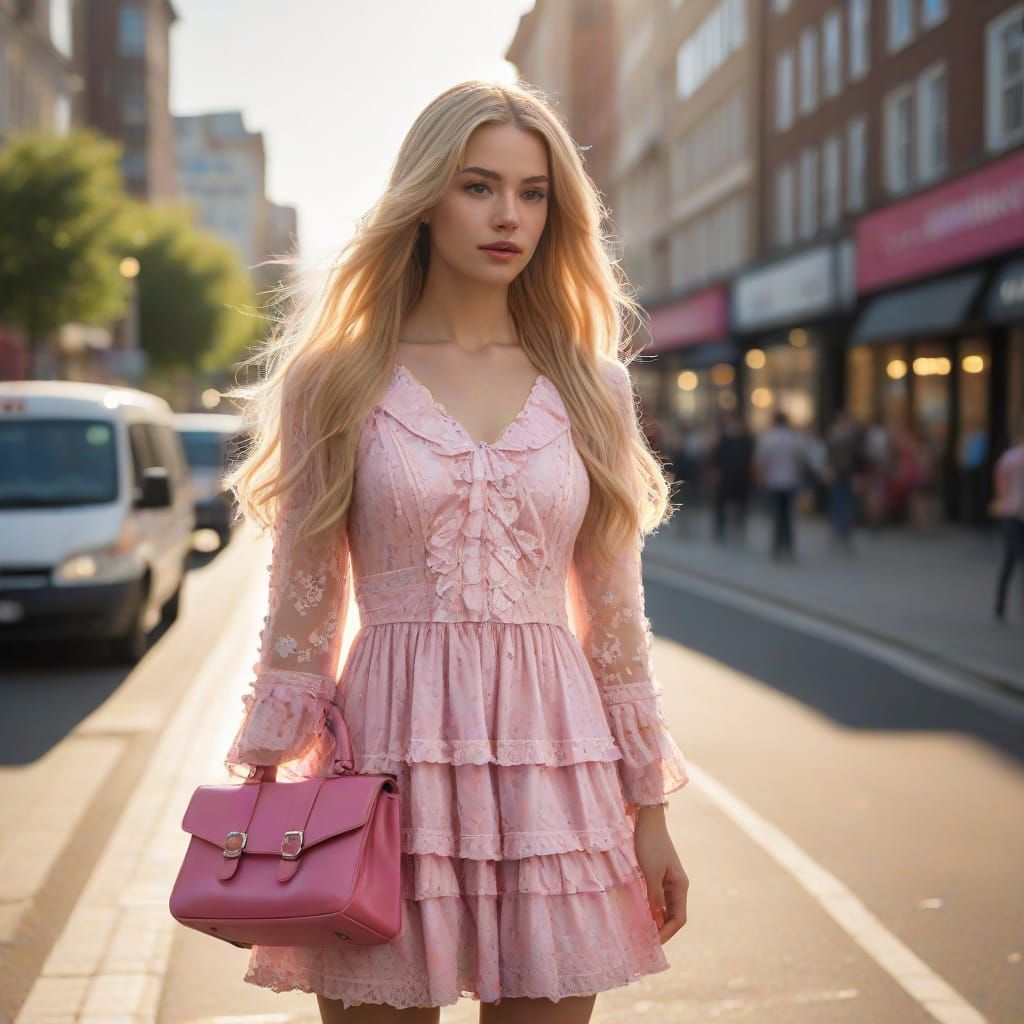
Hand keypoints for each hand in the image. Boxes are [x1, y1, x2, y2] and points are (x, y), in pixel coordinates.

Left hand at [634, 805, 688, 943]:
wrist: (648, 820)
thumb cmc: (650, 845)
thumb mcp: (651, 873)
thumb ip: (654, 897)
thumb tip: (656, 920)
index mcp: (680, 886)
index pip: (678, 918)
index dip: (667, 933)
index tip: (653, 943)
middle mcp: (678, 885)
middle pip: (674, 915)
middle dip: (662, 930)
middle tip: (646, 941)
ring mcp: (670, 880)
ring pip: (666, 908)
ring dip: (657, 920)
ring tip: (643, 931)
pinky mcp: (660, 875)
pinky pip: (659, 898)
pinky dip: (653, 908)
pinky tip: (642, 913)